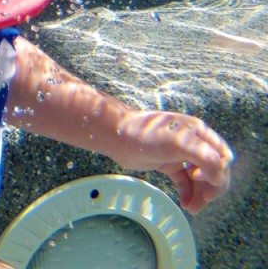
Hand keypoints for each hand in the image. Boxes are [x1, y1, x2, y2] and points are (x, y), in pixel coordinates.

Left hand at [112, 110, 232, 213]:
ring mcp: (180, 154)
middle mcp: (193, 142)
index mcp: (199, 132)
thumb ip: (206, 158)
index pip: (223, 156)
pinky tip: (186, 204)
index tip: (203, 180)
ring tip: (192, 209)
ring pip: (200, 179)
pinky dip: (188, 193)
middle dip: (211, 187)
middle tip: (203, 202)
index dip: (219, 172)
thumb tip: (219, 179)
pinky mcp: (168, 163)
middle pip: (213, 170)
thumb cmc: (148, 134)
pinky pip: (185, 182)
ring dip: (200, 194)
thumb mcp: (181, 143)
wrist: (117, 136)